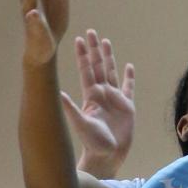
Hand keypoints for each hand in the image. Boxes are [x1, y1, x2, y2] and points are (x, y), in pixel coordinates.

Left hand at [63, 29, 135, 178]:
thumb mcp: (80, 124)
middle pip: (98, 66)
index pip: (86, 70)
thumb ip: (71, 108)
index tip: (78, 39)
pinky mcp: (127, 106)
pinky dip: (129, 77)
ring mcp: (115, 98)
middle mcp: (102, 93)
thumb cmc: (93, 142)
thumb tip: (58, 93)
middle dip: (95, 49)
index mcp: (91, 95)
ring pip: (112, 72)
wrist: (108, 155)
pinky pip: (128, 88)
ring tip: (106, 42)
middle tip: (91, 32)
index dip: (83, 55)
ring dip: (109, 57)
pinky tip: (128, 66)